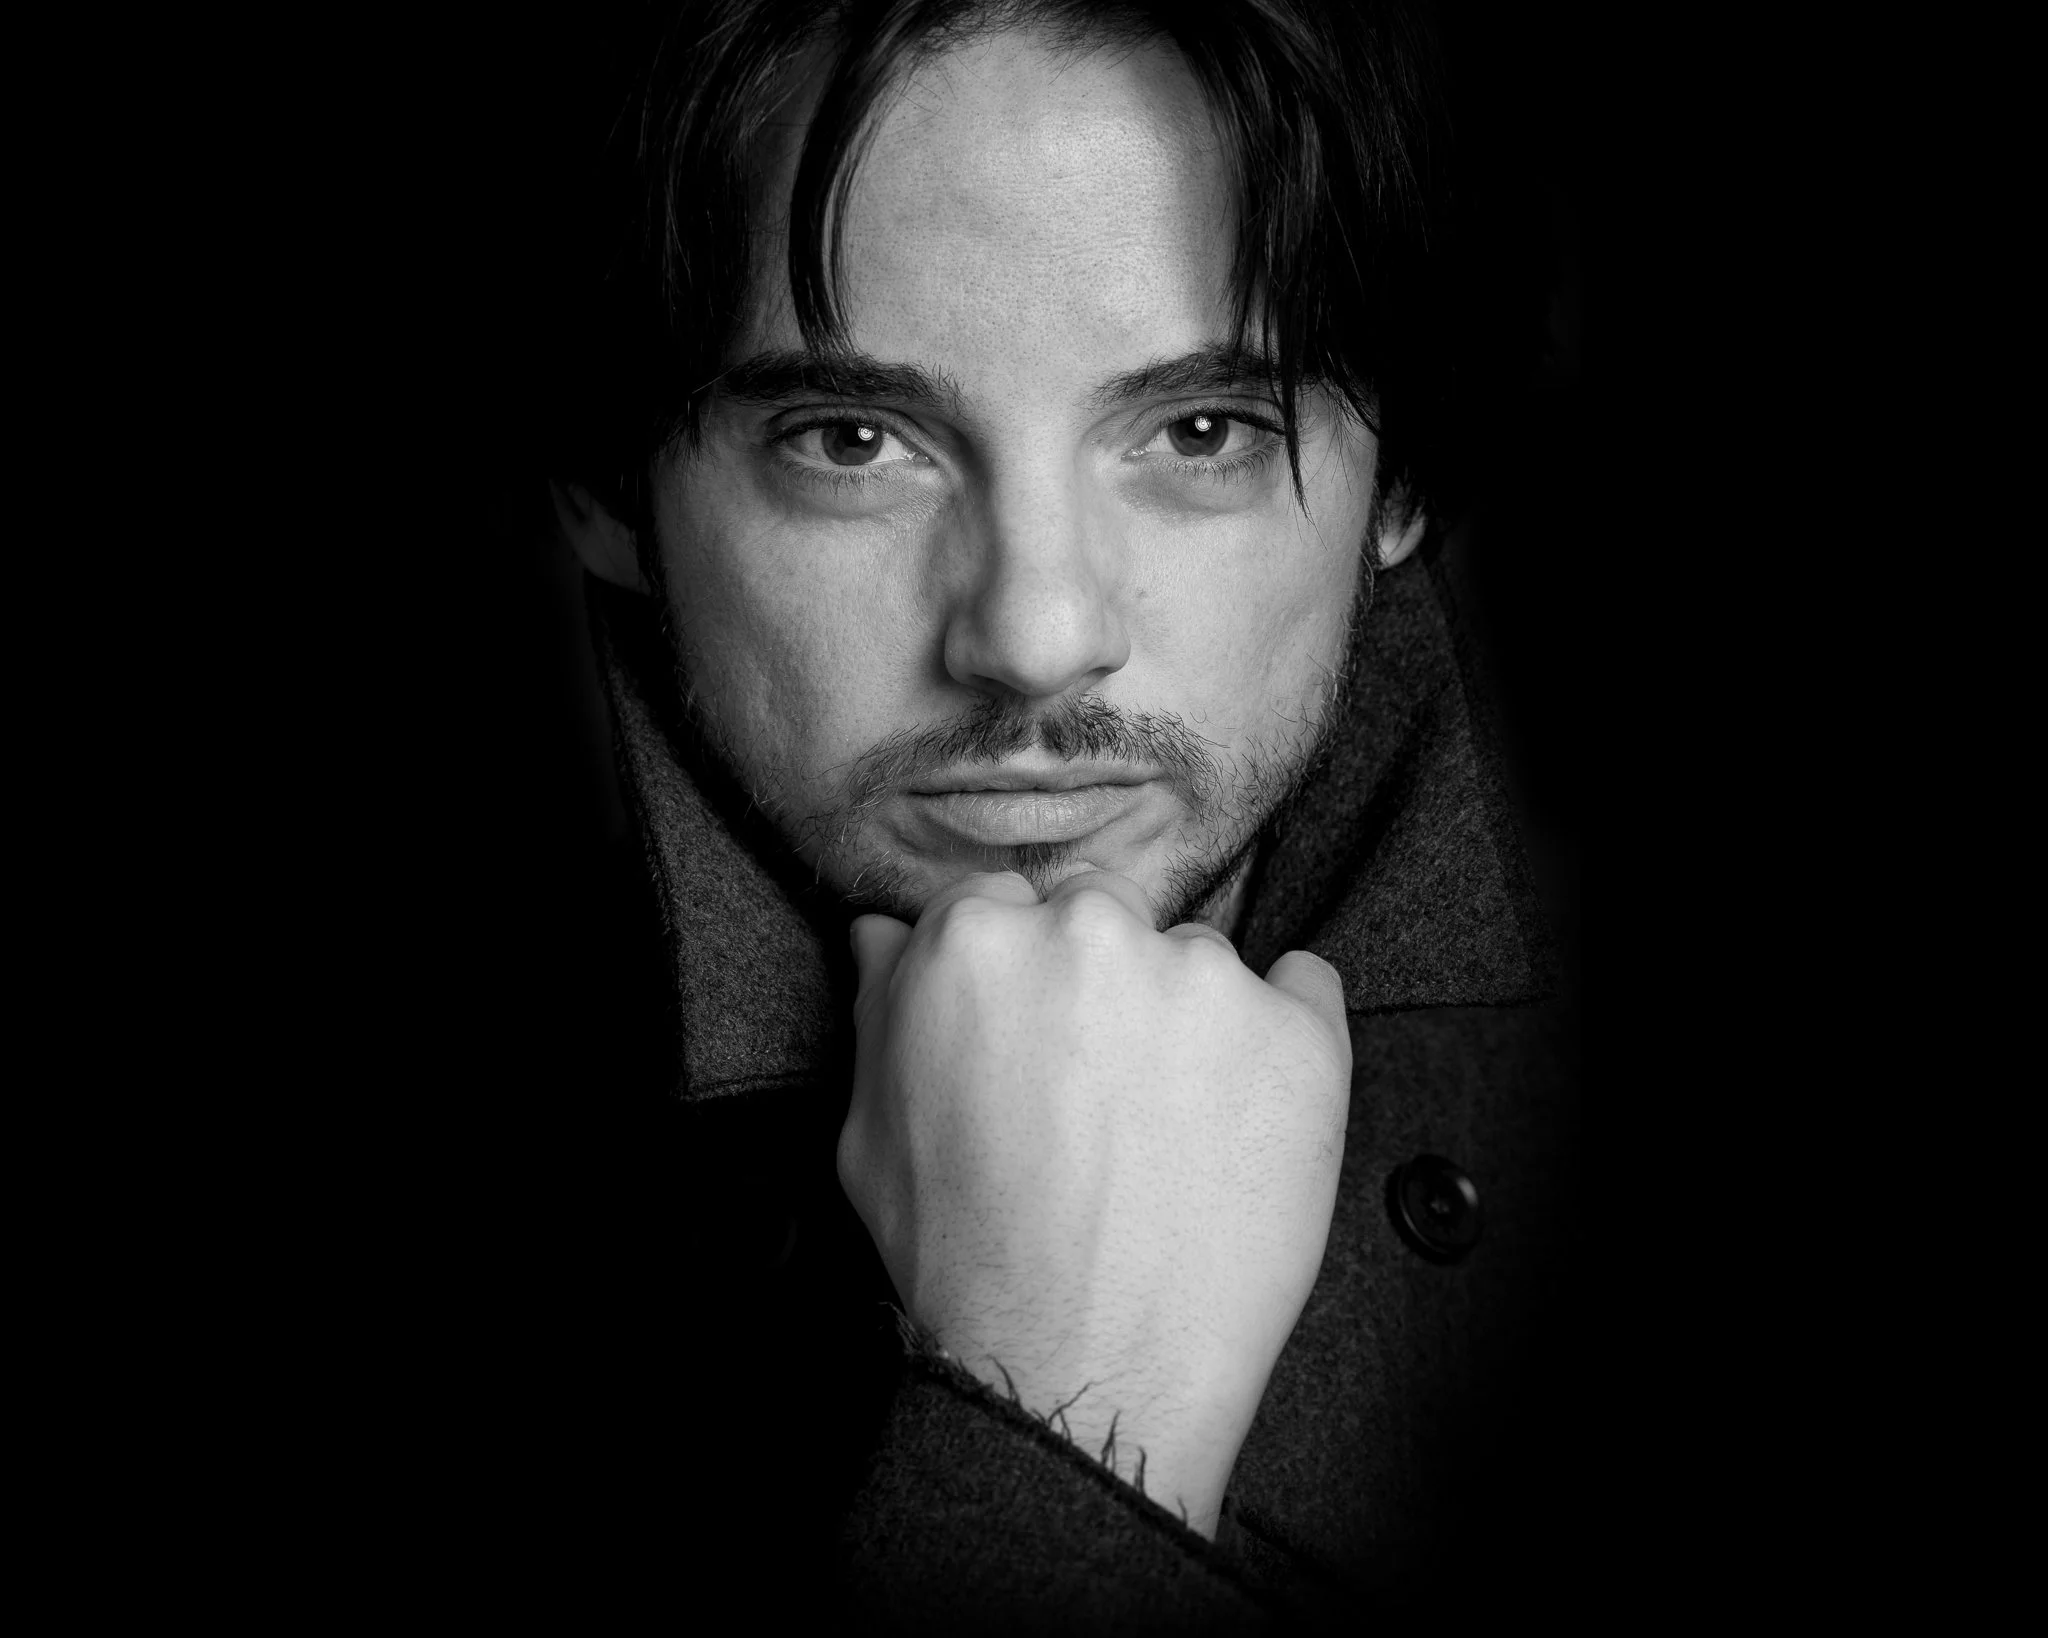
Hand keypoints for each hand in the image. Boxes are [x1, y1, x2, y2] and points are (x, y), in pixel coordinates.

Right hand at [837, 869, 1350, 1535]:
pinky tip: (1249, 1112)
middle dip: (1103, 980)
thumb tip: (887, 933)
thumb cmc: (964, 1258)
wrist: (1081, 1369)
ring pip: (1199, 961)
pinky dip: (1283, 1038)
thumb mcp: (871, 1131)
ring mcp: (1205, 978)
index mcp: (977, 939)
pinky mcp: (1299, 1033)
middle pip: (1105, 913)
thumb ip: (883, 1007)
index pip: (1008, 902)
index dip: (1023, 973)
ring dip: (1189, 1019)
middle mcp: (1092, 932)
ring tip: (1172, 1131)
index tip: (1039, 1033)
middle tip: (1102, 1087)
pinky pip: (1306, 991)